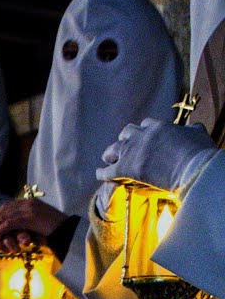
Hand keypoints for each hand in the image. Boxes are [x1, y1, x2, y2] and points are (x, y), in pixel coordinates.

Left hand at [0, 198, 68, 252]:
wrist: (70, 231)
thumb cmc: (56, 230)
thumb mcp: (38, 223)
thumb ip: (25, 223)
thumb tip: (11, 230)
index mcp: (28, 202)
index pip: (5, 208)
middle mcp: (27, 203)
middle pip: (1, 211)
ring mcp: (28, 209)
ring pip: (3, 217)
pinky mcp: (29, 217)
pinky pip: (9, 224)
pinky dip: (0, 232)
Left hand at [97, 118, 216, 191]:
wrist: (193, 168)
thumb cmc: (199, 152)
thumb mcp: (198, 134)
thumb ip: (191, 129)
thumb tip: (192, 127)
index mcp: (158, 126)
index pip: (146, 124)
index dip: (145, 132)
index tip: (146, 138)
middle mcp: (141, 135)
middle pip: (127, 133)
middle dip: (126, 140)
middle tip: (127, 148)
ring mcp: (131, 151)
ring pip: (113, 148)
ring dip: (111, 154)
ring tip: (109, 159)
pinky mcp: (125, 168)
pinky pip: (107, 171)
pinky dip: (102, 173)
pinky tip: (100, 174)